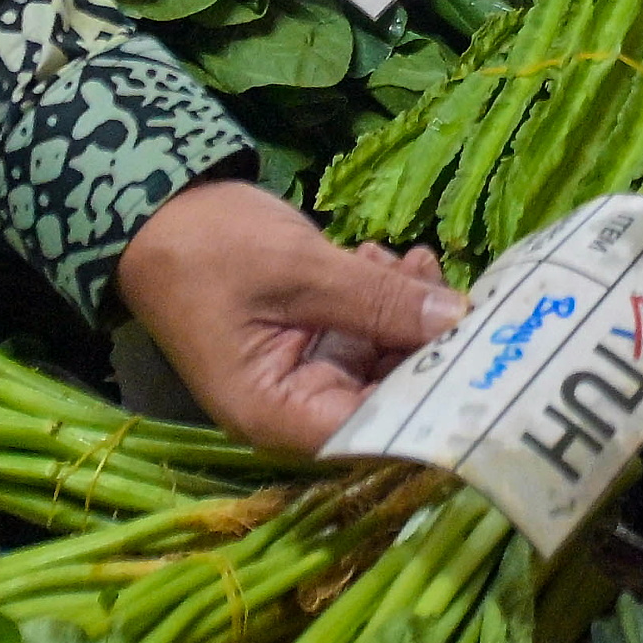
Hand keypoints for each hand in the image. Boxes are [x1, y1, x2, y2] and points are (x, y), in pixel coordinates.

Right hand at [119, 177, 465, 457]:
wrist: (155, 209)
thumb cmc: (209, 247)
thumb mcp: (298, 269)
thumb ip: (378, 299)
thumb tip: (459, 320)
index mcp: (278, 415)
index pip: (375, 434)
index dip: (434, 405)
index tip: (486, 363)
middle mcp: (296, 407)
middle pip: (387, 396)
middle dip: (429, 347)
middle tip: (468, 293)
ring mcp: (306, 371)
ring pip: (384, 357)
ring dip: (410, 312)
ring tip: (417, 260)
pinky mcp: (313, 338)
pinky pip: (368, 330)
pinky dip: (386, 296)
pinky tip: (391, 256)